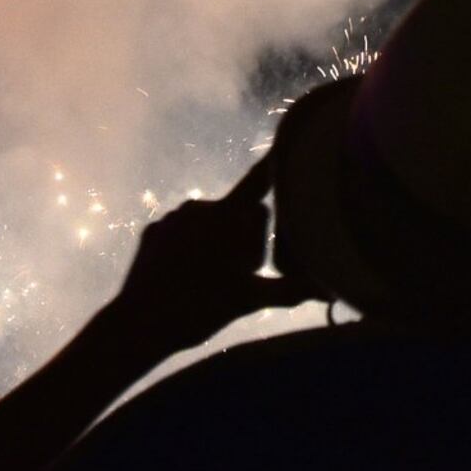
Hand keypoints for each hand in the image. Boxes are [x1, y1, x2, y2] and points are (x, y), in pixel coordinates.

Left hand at [95, 154, 307, 358]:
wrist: (139, 324)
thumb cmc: (200, 309)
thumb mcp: (249, 301)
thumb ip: (291, 290)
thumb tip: (330, 291)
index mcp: (226, 217)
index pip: (259, 183)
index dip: (276, 167)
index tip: (287, 146)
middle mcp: (199, 206)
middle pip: (239, 212)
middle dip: (246, 235)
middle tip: (242, 272)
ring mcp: (172, 217)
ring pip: (210, 223)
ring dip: (217, 242)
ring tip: (211, 278)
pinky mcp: (153, 231)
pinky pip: (182, 232)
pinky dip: (189, 248)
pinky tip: (186, 274)